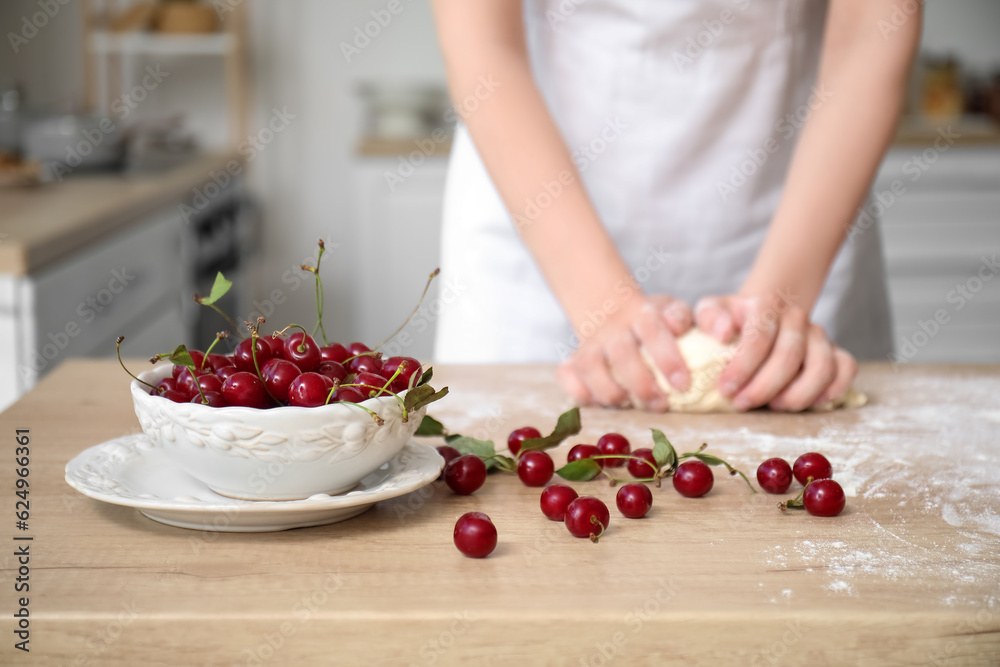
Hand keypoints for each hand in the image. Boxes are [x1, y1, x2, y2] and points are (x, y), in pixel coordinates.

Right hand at [556, 296, 692, 411]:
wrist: (610, 314)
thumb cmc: (651, 323)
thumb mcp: (670, 311)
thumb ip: (679, 317)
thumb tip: (676, 326)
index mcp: (640, 314)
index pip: (651, 330)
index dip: (666, 358)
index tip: (682, 384)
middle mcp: (610, 328)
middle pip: (620, 353)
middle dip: (641, 384)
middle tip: (659, 404)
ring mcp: (588, 345)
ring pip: (589, 367)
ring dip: (611, 392)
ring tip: (630, 404)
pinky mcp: (571, 362)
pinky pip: (566, 377)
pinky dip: (581, 394)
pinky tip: (602, 403)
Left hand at [694, 292, 857, 411]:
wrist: (763, 319)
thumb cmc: (733, 322)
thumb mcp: (712, 312)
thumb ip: (710, 317)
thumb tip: (724, 333)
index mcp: (767, 304)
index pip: (760, 336)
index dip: (742, 367)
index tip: (725, 390)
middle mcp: (797, 317)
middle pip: (789, 356)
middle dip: (763, 387)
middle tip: (742, 403)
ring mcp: (820, 335)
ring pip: (821, 367)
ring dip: (797, 394)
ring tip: (774, 406)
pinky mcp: (837, 352)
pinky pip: (847, 369)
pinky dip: (833, 390)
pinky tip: (810, 404)